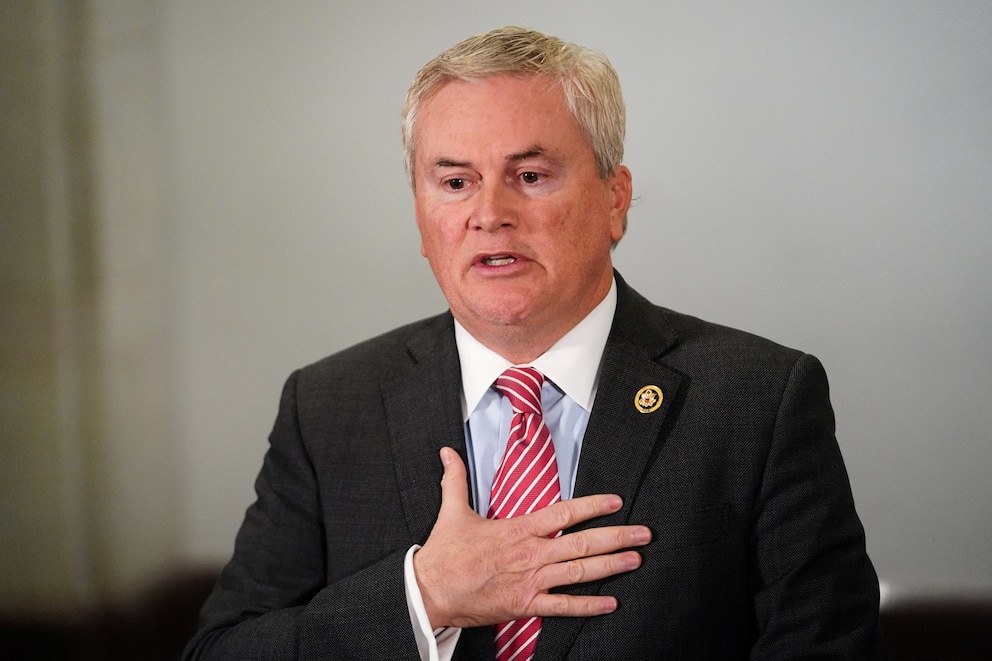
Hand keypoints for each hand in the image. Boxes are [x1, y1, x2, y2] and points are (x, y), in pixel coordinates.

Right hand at [413, 447, 651, 628]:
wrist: (429, 591)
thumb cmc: (444, 554)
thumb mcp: (452, 511)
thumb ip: (455, 479)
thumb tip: (448, 452)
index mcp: (517, 529)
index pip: (563, 514)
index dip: (593, 506)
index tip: (615, 501)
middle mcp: (530, 554)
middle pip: (582, 543)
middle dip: (617, 537)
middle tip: (644, 533)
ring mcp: (530, 581)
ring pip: (580, 572)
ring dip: (611, 566)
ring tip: (636, 560)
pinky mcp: (525, 605)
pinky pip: (563, 607)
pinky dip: (588, 606)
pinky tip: (610, 603)